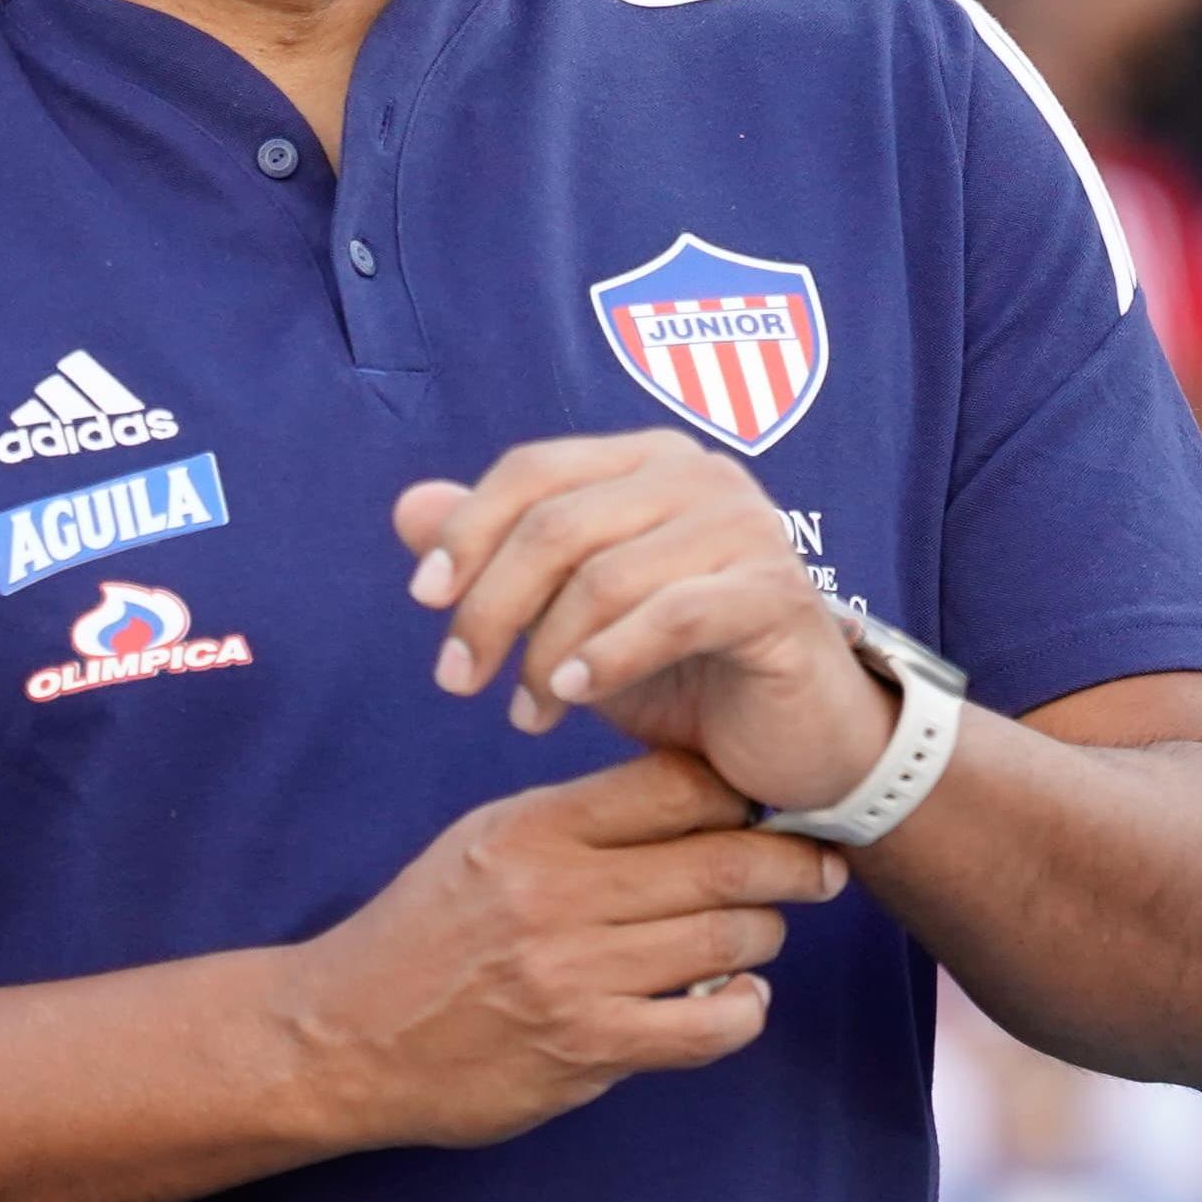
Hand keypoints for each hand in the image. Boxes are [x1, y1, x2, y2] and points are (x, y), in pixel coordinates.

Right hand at [271, 751, 844, 1148]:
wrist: (345, 1033)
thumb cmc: (424, 931)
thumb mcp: (485, 840)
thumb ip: (579, 820)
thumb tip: (692, 796)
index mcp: (535, 828)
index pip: (675, 786)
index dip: (739, 790)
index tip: (766, 802)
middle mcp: (558, 893)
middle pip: (722, 861)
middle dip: (792, 862)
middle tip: (821, 865)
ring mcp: (575, 975)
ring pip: (728, 940)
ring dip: (764, 938)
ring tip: (761, 936)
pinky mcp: (587, 1049)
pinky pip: (707, 1026)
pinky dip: (741, 1011)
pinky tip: (736, 1002)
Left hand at [397, 430, 895, 814]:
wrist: (796, 740)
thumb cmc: (683, 671)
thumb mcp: (572, 617)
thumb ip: (498, 558)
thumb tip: (406, 508)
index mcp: (645, 461)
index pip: (531, 471)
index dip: (466, 530)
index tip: (424, 602)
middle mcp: (700, 475)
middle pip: (557, 523)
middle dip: (491, 606)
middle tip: (457, 679)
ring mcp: (747, 529)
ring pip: (606, 574)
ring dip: (545, 651)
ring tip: (524, 713)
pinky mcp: (777, 595)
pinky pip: (672, 615)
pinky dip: (608, 658)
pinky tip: (569, 697)